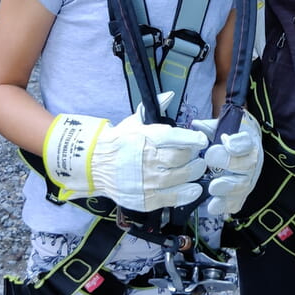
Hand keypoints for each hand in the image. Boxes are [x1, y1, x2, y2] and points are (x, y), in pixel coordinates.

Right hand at [43, 92, 207, 210]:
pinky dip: (186, 193)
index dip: (192, 139)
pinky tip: (194, 188)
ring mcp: (145, 181)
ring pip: (179, 178)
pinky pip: (171, 198)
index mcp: (145, 138)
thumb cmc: (119, 143)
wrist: (93, 166)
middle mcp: (146, 160)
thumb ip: (153, 109)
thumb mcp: (133, 122)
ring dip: (194, 173)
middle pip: (180, 158)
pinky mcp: (144, 199)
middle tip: (198, 155)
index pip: (173, 137)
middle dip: (195, 156)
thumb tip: (170, 95)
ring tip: (196, 168)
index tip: (202, 140)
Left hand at [193, 109, 263, 216]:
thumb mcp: (221, 127)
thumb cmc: (229, 137)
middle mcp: (252, 160)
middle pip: (247, 164)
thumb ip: (209, 128)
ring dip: (227, 188)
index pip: (247, 142)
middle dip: (229, 164)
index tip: (225, 140)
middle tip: (210, 164)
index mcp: (248, 141)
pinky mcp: (242, 194)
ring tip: (212, 187)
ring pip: (243, 185)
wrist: (241, 148)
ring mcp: (249, 178)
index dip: (237, 143)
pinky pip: (237, 203)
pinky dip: (225, 206)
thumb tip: (196, 125)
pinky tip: (213, 206)